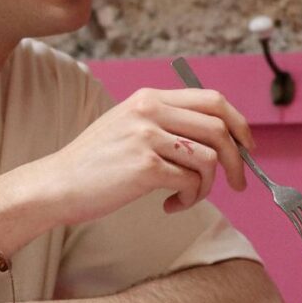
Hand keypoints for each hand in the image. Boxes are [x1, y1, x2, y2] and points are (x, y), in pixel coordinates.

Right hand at [27, 87, 252, 225]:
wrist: (54, 185)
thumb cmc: (95, 164)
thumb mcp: (129, 126)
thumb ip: (167, 124)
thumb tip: (219, 141)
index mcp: (150, 97)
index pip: (213, 100)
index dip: (239, 123)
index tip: (247, 147)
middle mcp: (150, 110)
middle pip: (219, 128)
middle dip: (237, 160)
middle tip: (236, 184)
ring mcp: (148, 137)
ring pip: (209, 158)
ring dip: (208, 186)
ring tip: (187, 197)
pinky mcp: (145, 166)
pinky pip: (191, 182)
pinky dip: (189, 198)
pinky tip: (170, 205)